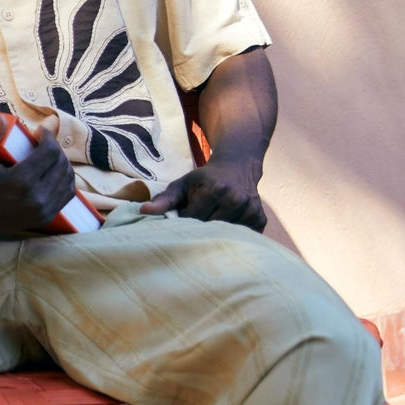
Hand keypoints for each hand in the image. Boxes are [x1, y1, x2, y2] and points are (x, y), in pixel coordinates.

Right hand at [0, 115, 78, 242]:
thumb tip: (1, 119)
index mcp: (20, 182)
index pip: (50, 152)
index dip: (48, 136)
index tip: (39, 131)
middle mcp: (35, 199)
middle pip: (61, 164)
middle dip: (55, 148)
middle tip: (43, 141)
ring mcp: (41, 211)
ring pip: (68, 180)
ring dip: (62, 163)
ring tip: (49, 155)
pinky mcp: (44, 218)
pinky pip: (66, 195)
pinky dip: (64, 180)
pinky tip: (53, 172)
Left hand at [140, 157, 265, 228]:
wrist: (237, 167)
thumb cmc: (204, 179)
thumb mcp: (182, 184)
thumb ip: (164, 199)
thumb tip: (143, 211)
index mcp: (216, 189)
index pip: (192, 219)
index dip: (183, 223)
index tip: (181, 219)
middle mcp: (236, 199)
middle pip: (209, 229)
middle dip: (198, 230)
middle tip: (195, 224)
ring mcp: (251, 210)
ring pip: (225, 236)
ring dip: (215, 234)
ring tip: (211, 221)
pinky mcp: (260, 219)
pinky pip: (241, 237)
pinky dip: (231, 236)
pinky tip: (226, 226)